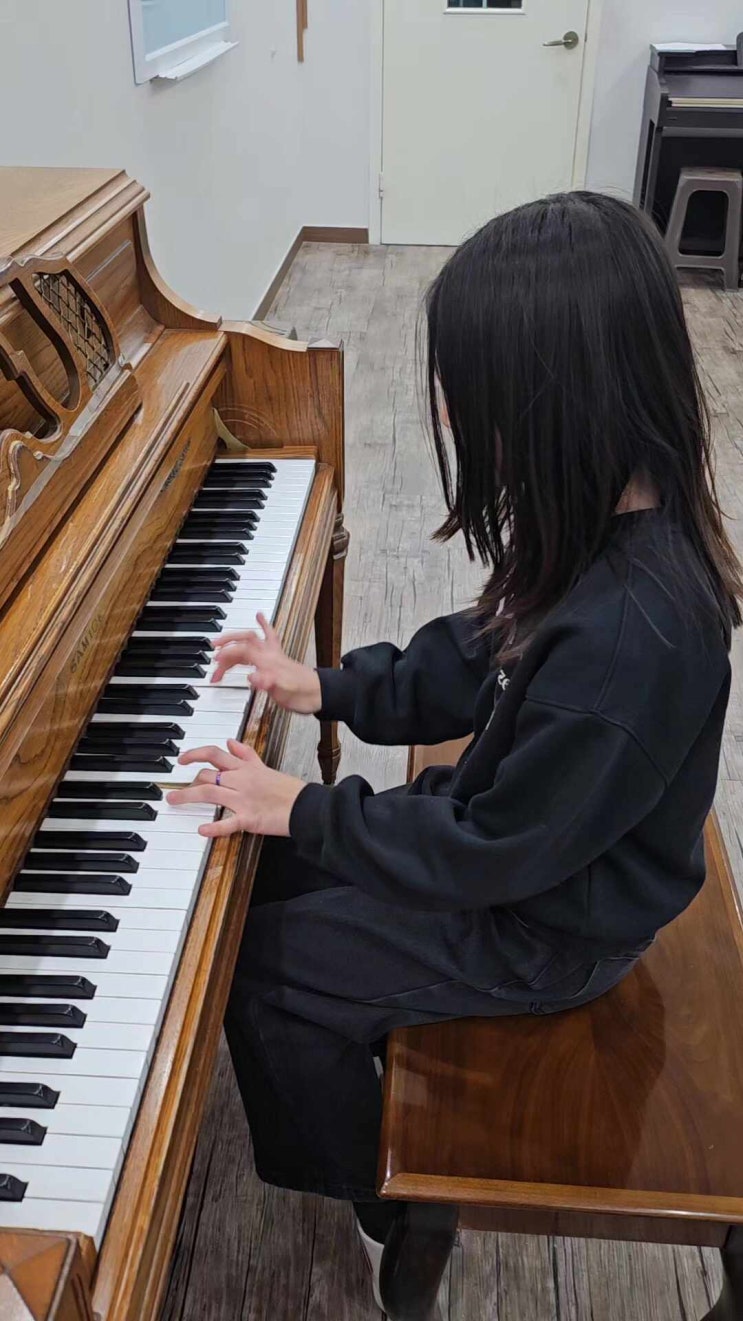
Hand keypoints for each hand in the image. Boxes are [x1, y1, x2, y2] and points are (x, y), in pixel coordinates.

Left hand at [166, 739, 305, 837]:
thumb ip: (246, 754)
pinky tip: (202, 830)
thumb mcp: (266, 766)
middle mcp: (241, 781)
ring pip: (210, 793)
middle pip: (207, 775)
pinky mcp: (249, 819)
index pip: (215, 754)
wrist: (305, 806)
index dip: (195, 754)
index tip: (183, 759)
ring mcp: (244, 800)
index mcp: (245, 768)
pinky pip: (228, 822)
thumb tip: (230, 742)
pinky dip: (214, 827)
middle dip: (187, 781)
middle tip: (175, 790)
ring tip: (173, 801)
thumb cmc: (288, 789)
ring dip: (188, 796)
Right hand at [211, 612, 321, 713]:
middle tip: (213, 648)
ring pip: (250, 642)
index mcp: (269, 661)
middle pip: (245, 641)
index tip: (216, 661)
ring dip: (235, 645)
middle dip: (227, 642)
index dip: (228, 654)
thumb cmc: (303, 693)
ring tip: (222, 652)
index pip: (242, 651)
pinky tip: (260, 617)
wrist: (319, 694)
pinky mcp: (277, 659)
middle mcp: (270, 655)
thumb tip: (252, 677)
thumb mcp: (283, 692)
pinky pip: (268, 638)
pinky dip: (263, 626)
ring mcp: (274, 656)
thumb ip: (267, 683)